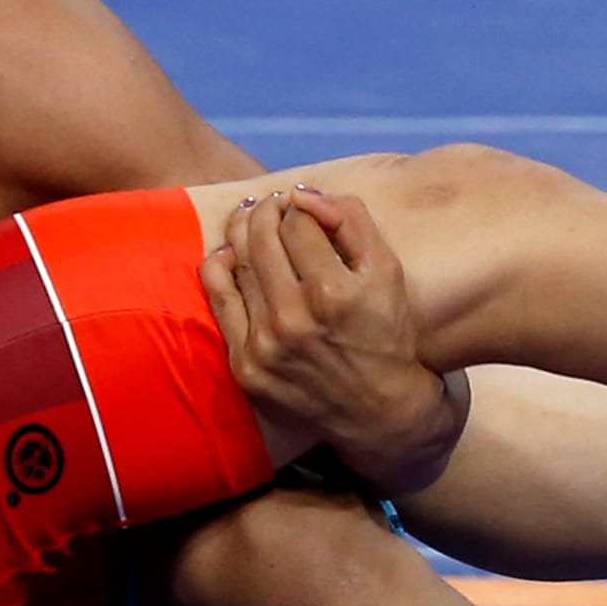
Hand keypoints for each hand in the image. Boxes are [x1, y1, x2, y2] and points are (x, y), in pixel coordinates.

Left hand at [201, 187, 468, 499]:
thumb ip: (352, 222)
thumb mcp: (387, 272)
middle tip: (271, 204)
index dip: (297, 206)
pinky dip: (220, 268)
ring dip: (241, 232)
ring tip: (250, 219)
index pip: (296, 224)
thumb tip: (304, 195)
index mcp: (332, 293)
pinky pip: (219, 300)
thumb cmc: (386, 333)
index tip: (299, 205)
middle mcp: (293, 320)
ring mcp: (264, 346)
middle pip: (261, 239)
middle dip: (265, 211)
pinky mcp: (245, 366)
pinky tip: (230, 254)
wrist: (378, 411)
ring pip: (237, 264)